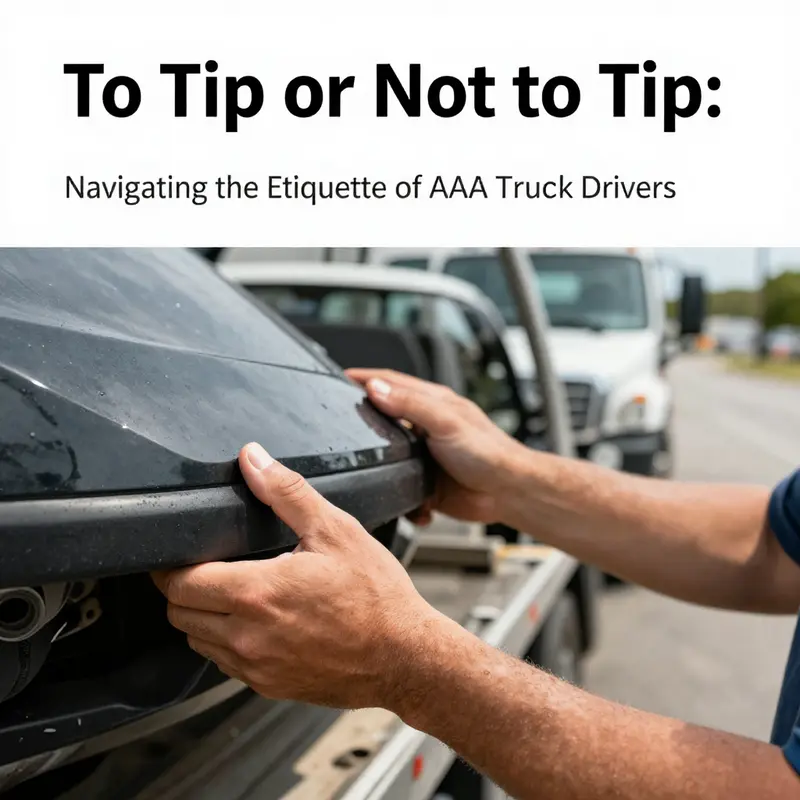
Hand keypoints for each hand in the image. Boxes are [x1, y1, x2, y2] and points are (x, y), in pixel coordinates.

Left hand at [152, 442, 443, 708]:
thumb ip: (286, 492)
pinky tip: (253, 621)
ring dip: (200, 616)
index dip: (170, 565)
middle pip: (179, 615)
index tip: (177, 553)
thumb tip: (254, 459)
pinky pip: (224, 664)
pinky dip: (224, 641)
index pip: (180, 583)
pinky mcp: (268, 686)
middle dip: (181, 588)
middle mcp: (248, 636)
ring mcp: (256, 667)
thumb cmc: (376, 596)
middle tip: (202, 567)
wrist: (405, 656)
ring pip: (196, 642)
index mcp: (258, 593)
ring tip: (226, 592)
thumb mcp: (335, 530)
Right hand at [347, 369, 523, 525]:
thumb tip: (376, 389)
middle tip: (340, 422)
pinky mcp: (426, 483)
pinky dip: (399, 498)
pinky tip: (402, 502)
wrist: (509, 493)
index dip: (365, 378)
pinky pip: (401, 489)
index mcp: (432, 404)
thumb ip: (410, 404)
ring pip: (388, 457)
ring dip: (379, 467)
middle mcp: (426, 427)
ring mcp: (425, 456)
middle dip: (364, 421)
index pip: (391, 383)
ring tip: (365, 470)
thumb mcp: (445, 422)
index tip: (341, 376)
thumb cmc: (490, 453)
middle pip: (385, 418)